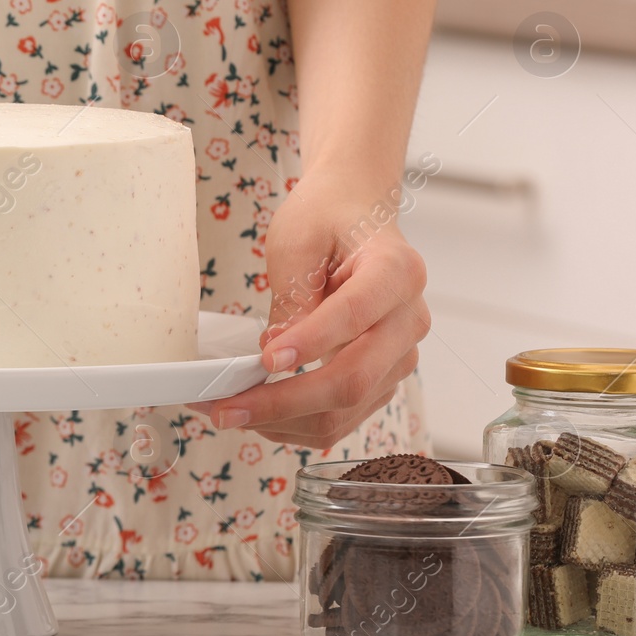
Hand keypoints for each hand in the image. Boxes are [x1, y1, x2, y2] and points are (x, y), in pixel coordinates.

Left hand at [189, 173, 430, 448]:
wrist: (356, 212)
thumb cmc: (327, 217)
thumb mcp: (298, 240)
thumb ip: (294, 296)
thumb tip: (277, 354)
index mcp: (397, 271)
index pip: (356, 316)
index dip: (311, 343)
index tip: (265, 359)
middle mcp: (410, 320)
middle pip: (354, 379)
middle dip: (284, 401)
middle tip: (226, 406)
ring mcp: (401, 355)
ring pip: (346, 410)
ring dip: (283, 422)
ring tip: (228, 410)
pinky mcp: (383, 379)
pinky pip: (343, 417)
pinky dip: (296, 424)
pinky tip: (257, 413)